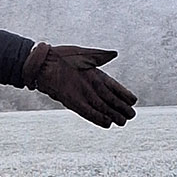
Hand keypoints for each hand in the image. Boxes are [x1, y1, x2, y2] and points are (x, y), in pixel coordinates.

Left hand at [22, 42, 137, 127]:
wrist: (43, 62)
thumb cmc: (63, 56)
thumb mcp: (84, 54)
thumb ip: (100, 56)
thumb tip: (114, 54)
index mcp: (95, 75)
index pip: (114, 87)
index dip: (124, 94)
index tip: (133, 101)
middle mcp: (90, 87)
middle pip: (109, 100)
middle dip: (121, 108)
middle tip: (131, 116)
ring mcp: (81, 95)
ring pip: (100, 107)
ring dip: (111, 115)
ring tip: (122, 122)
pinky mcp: (71, 101)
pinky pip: (86, 112)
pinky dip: (96, 117)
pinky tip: (106, 123)